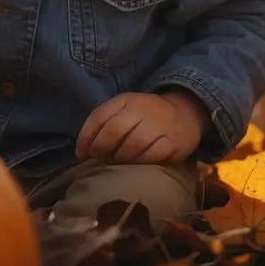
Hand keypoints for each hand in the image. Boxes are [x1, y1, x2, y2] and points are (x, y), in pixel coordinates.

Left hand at [75, 91, 206, 164]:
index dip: (87, 137)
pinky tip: (138, 165)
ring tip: (118, 162)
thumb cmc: (144, 116)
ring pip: (135, 143)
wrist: (184, 112)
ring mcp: (159, 125)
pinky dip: (142, 161)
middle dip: (102, 147)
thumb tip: (81, 152)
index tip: (82, 154)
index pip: (100, 116)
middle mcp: (142, 110)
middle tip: (100, 158)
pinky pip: (155, 154)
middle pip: (116, 129)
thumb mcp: (122, 110)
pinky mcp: (174, 142)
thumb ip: (101, 124)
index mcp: (125, 100)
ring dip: (121, 157)